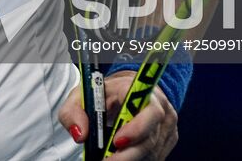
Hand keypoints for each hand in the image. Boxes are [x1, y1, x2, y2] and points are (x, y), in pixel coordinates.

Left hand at [58, 71, 178, 158]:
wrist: (126, 91)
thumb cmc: (104, 92)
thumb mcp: (82, 95)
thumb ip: (73, 111)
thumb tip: (80, 134)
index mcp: (138, 88)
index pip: (148, 109)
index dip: (136, 128)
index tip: (117, 142)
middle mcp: (158, 104)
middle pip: (152, 136)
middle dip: (129, 154)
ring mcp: (166, 123)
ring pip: (153, 150)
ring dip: (130, 158)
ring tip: (110, 159)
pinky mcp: (168, 138)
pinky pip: (155, 155)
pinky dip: (137, 159)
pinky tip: (121, 157)